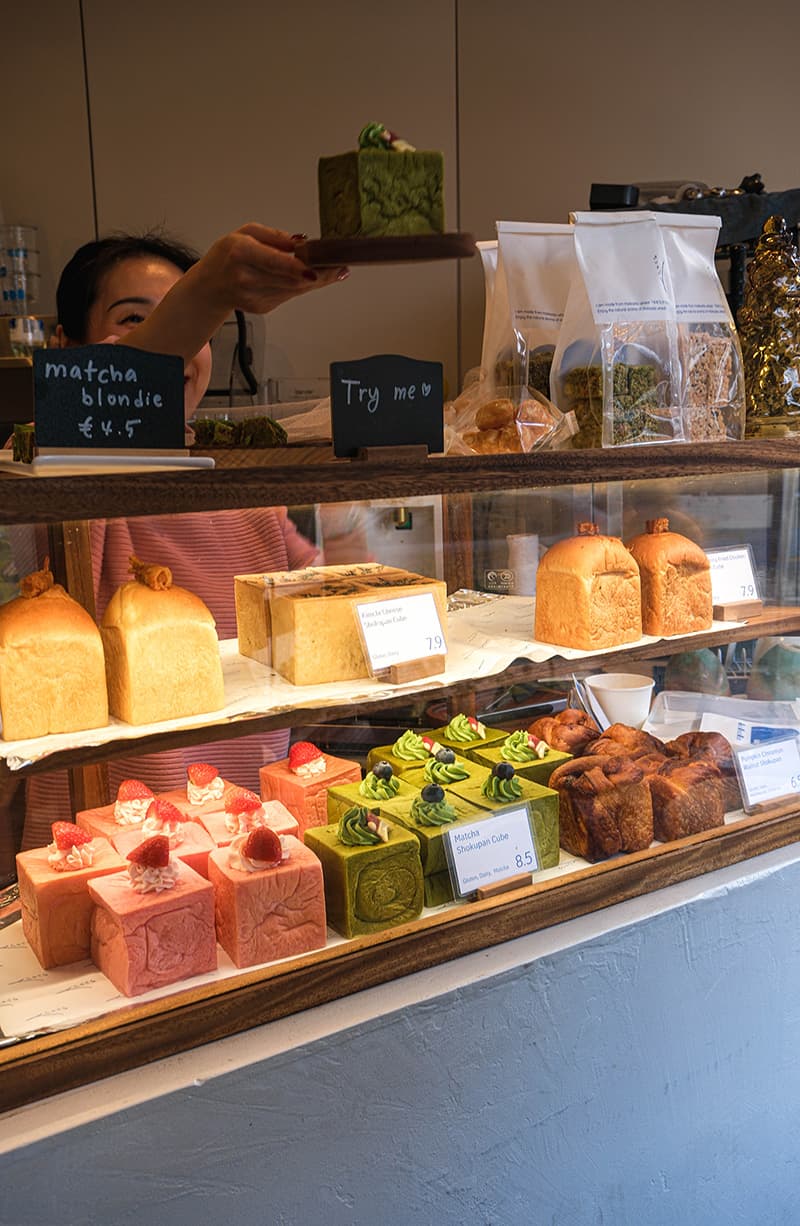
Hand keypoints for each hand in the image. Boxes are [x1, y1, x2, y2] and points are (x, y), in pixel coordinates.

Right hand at [191, 224, 346, 315]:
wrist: (210, 286)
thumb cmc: (227, 256)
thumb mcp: (246, 233)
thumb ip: (274, 236)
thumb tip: (301, 242)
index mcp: (241, 253)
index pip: (276, 261)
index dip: (301, 266)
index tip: (322, 265)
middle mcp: (247, 277)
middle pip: (291, 279)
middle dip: (320, 273)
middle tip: (341, 266)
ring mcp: (254, 296)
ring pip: (295, 289)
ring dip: (318, 280)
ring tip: (336, 270)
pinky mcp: (263, 308)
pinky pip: (290, 295)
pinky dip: (303, 286)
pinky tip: (315, 278)